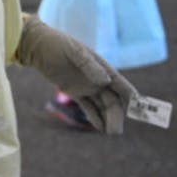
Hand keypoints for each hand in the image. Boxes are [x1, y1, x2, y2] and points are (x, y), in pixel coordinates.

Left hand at [15, 16, 136, 133]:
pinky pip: (88, 107)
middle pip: (112, 100)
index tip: (139, 110)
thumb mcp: (73, 51)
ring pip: (102, 106)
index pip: (121, 85)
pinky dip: (94, 117)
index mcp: (102, 67)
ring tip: (110, 133)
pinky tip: (99, 128)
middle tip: (116, 131)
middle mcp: (98, 78)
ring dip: (107, 119)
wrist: (37, 46)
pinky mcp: (74, 91)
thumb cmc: (56, 43)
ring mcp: (86, 86)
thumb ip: (89, 66)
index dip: (131, 97)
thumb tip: (105, 81)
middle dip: (117, 115)